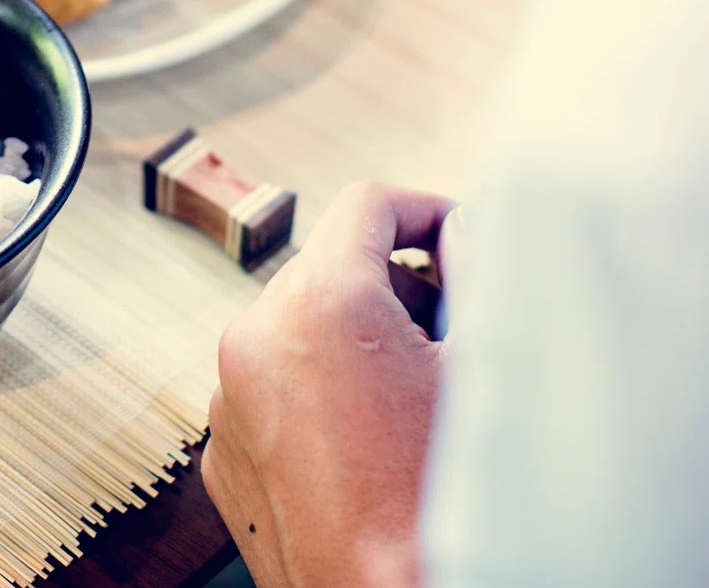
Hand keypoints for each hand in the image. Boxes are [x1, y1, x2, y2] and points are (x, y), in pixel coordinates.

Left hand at [204, 182, 456, 587]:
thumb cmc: (447, 504)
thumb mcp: (485, 368)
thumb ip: (477, 274)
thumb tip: (466, 233)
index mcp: (320, 303)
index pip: (367, 204)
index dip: (425, 209)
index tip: (456, 236)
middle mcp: (255, 339)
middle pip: (328, 267)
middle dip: (392, 285)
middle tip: (451, 327)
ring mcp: (228, 400)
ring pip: (296, 330)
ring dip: (351, 341)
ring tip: (411, 394)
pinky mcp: (223, 453)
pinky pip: (270, 391)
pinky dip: (316, 395)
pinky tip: (370, 439)